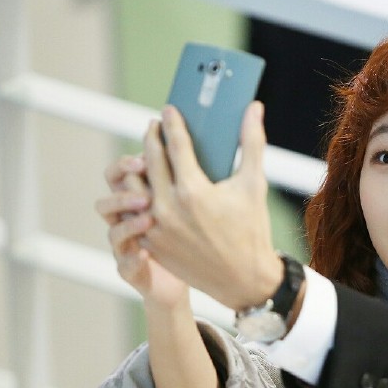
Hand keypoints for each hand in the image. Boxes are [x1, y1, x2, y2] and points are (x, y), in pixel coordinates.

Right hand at [97, 154, 189, 308]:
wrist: (194, 275)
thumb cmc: (195, 233)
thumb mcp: (194, 203)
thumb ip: (192, 180)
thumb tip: (210, 149)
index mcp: (138, 199)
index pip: (121, 174)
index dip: (128, 163)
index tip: (147, 154)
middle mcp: (126, 221)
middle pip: (110, 197)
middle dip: (123, 186)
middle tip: (142, 173)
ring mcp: (127, 246)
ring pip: (113, 229)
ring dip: (127, 221)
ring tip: (148, 217)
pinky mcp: (131, 270)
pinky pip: (125, 264)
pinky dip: (133, 258)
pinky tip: (146, 253)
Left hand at [138, 102, 282, 310]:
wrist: (243, 280)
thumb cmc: (252, 231)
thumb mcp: (254, 185)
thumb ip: (252, 142)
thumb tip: (255, 108)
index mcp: (194, 190)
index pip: (175, 144)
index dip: (171, 123)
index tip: (169, 111)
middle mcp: (169, 207)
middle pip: (150, 159)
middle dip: (151, 137)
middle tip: (154, 126)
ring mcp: (156, 227)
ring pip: (134, 184)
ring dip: (138, 166)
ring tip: (146, 156)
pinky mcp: (150, 242)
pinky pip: (133, 212)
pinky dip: (137, 196)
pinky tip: (144, 185)